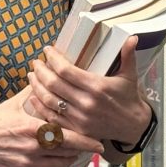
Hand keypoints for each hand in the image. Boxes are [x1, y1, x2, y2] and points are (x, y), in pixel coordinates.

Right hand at [0, 87, 103, 166]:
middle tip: (86, 144)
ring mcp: (26, 165)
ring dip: (68, 160)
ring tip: (72, 151)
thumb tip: (50, 80)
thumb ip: (35, 96)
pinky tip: (56, 162)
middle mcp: (31, 149)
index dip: (86, 142)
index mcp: (31, 128)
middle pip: (67, 153)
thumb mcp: (14, 105)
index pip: (67, 137)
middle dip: (79, 150)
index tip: (99, 143)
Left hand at [26, 36, 151, 146]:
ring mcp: (79, 118)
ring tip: (32, 75)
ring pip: (49, 100)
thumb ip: (128, 54)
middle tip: (36, 62)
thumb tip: (132, 36)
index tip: (47, 50)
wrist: (133, 126)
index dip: (52, 58)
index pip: (66, 70)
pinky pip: (52, 117)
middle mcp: (86, 103)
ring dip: (36, 86)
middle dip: (41, 70)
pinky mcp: (76, 130)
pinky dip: (40, 106)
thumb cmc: (128, 97)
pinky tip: (33, 96)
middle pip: (53, 84)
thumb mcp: (130, 75)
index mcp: (97, 86)